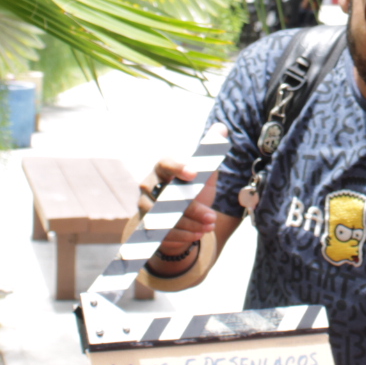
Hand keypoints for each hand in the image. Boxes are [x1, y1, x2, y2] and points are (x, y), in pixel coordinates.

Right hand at [139, 157, 216, 274]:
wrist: (182, 218)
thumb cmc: (192, 191)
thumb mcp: (203, 175)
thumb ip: (210, 156)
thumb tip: (221, 128)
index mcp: (162, 169)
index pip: (166, 164)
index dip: (179, 167)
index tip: (195, 173)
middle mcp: (148, 186)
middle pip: (167, 197)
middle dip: (192, 209)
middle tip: (212, 217)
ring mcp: (144, 207)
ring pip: (164, 217)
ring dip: (189, 224)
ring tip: (208, 227)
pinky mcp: (146, 226)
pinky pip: (162, 232)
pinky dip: (182, 235)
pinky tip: (198, 234)